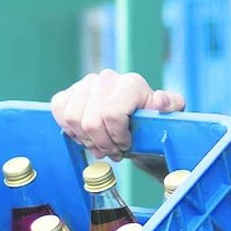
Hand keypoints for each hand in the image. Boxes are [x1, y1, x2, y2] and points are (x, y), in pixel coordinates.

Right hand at [50, 69, 184, 160]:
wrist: (136, 126)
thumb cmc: (153, 123)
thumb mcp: (170, 117)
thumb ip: (171, 106)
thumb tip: (159, 99)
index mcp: (132, 84)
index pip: (111, 114)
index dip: (116, 137)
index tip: (126, 144)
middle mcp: (107, 79)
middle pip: (91, 121)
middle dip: (102, 143)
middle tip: (113, 151)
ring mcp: (87, 83)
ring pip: (72, 118)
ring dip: (86, 140)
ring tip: (101, 146)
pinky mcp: (71, 92)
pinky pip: (59, 110)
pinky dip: (70, 129)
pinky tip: (86, 136)